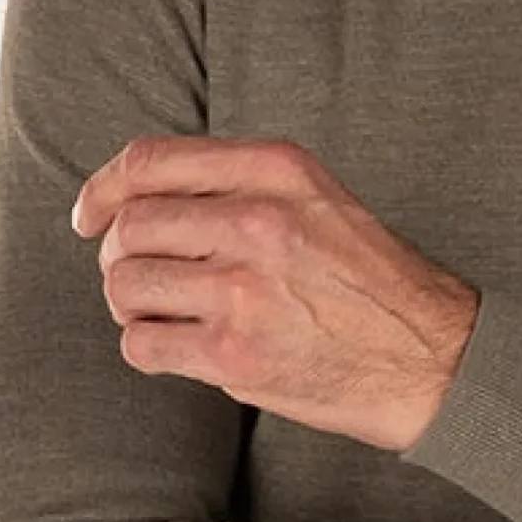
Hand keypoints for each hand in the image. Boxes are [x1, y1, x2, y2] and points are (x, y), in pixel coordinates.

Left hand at [69, 135, 479, 452]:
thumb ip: (241, 185)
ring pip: (126, 285)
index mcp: (279, 171)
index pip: (151, 161)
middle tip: (144, 278)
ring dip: (132, 304)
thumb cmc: (371, 282)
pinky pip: (141, 343)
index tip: (90, 216)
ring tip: (167, 314)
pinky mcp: (235, 353)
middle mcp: (258, 221)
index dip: (104, 189)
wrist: (432, 359)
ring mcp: (244, 289)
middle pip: (131, 226)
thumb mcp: (319, 200)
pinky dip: (148, 347)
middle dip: (121, 257)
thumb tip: (135, 197)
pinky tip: (182, 348)